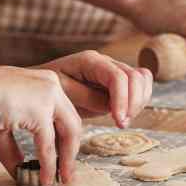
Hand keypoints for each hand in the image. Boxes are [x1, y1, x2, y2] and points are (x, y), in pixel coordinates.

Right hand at [0, 66, 81, 185]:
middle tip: (68, 173)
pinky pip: (47, 144)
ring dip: (65, 160)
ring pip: (67, 134)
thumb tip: (19, 166)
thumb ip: (14, 144)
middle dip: (71, 151)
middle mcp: (52, 87)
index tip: (64, 156)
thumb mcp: (5, 122)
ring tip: (62, 180)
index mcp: (46, 83)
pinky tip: (46, 178)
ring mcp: (48, 98)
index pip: (64, 113)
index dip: (65, 137)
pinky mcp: (40, 112)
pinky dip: (48, 164)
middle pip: (72, 123)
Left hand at [36, 50, 153, 127]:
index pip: (117, 76)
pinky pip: (140, 85)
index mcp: (90, 61)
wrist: (42, 89)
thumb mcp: (61, 94)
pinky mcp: (118, 83)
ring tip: (122, 120)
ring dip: (139, 101)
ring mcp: (114, 70)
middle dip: (134, 102)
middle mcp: (106, 62)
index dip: (122, 99)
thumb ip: (86, 97)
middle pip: (136, 76)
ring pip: (143, 79)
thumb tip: (110, 105)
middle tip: (121, 124)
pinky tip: (124, 114)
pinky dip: (139, 100)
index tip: (118, 121)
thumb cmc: (48, 90)